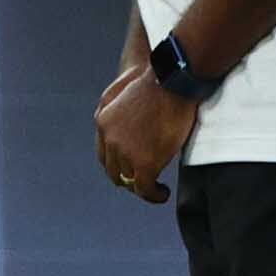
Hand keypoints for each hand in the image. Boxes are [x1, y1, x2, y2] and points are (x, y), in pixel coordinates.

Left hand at [94, 66, 194, 203]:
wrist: (172, 80)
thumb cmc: (158, 80)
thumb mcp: (126, 92)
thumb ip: (122, 112)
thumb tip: (132, 126)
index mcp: (103, 121)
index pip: (104, 153)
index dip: (117, 164)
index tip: (131, 168)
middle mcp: (109, 139)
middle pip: (114, 170)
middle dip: (129, 178)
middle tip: (145, 181)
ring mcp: (125, 153)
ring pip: (130, 182)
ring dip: (143, 188)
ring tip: (156, 189)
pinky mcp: (144, 163)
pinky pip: (145, 189)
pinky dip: (154, 195)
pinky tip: (163, 193)